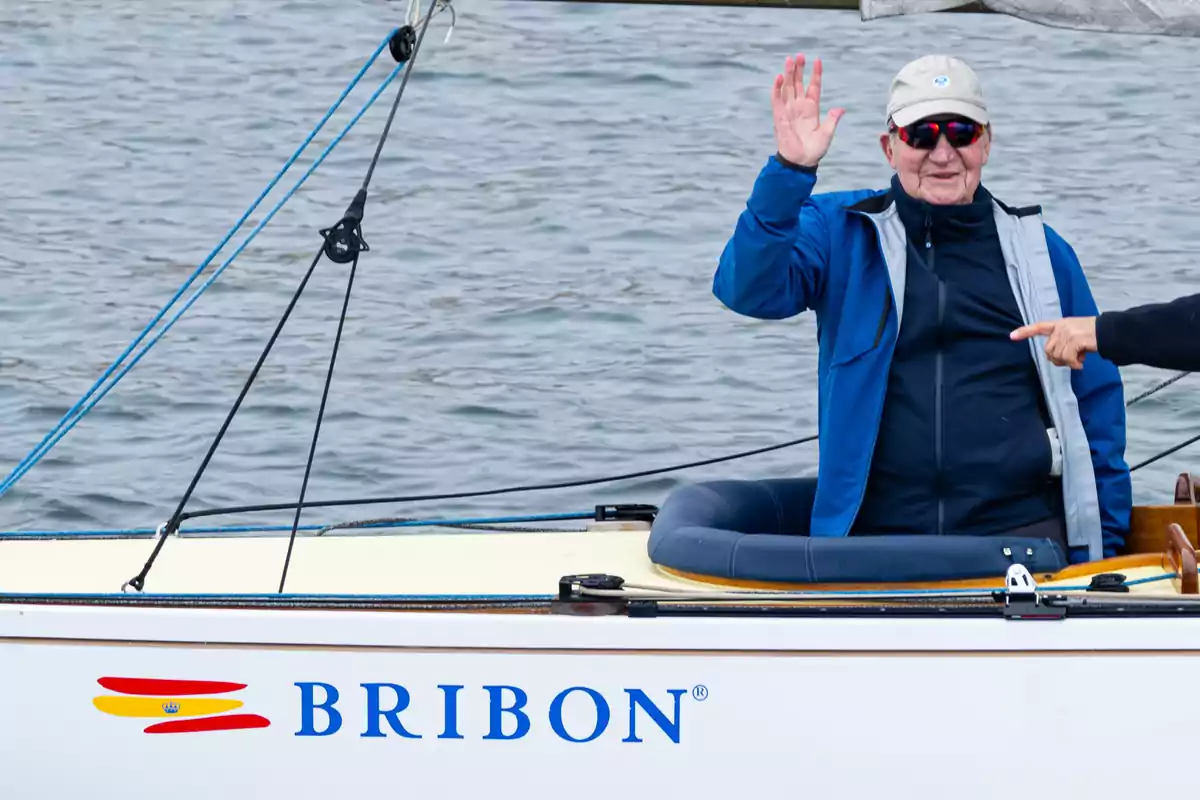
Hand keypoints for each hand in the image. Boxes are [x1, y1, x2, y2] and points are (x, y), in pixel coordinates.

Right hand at [772, 53, 844, 167]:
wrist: (801, 162)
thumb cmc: (814, 150)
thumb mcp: (827, 133)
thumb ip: (832, 119)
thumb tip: (840, 109)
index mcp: (812, 109)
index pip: (813, 87)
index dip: (815, 74)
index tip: (817, 60)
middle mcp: (799, 107)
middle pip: (799, 83)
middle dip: (799, 69)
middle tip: (800, 55)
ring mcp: (789, 110)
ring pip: (788, 88)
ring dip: (789, 74)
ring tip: (790, 60)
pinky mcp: (779, 116)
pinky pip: (777, 100)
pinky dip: (777, 89)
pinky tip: (780, 77)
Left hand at [1010, 317, 1098, 368]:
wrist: (1110, 331)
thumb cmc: (1094, 336)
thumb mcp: (1075, 335)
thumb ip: (1062, 342)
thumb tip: (1053, 358)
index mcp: (1060, 324)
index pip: (1039, 327)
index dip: (1025, 332)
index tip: (1011, 336)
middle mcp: (1061, 327)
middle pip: (1048, 350)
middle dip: (1057, 359)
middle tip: (1072, 360)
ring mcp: (1068, 332)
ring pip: (1057, 356)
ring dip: (1068, 362)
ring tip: (1079, 358)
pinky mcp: (1075, 340)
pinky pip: (1067, 358)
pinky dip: (1074, 364)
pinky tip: (1082, 363)